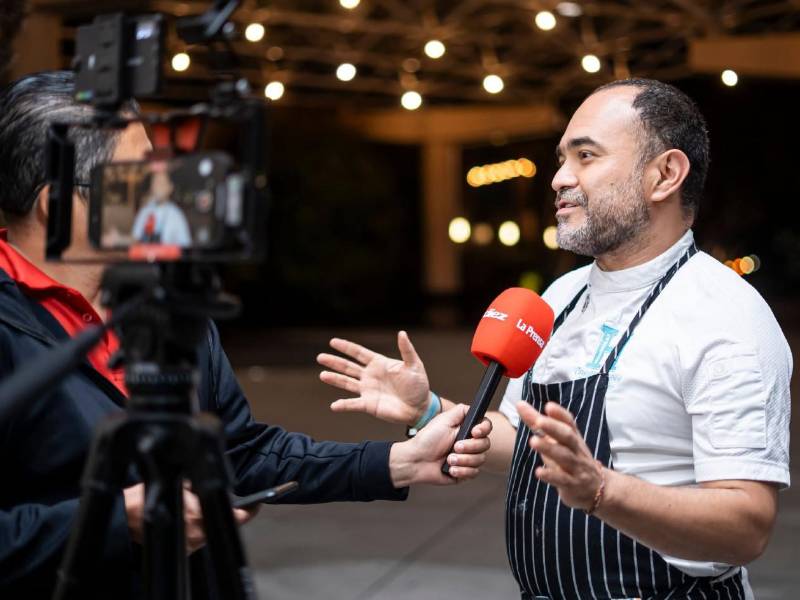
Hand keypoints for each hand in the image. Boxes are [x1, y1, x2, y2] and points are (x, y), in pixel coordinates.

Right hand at [123, 483, 257, 554]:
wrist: (125, 517)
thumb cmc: (150, 497)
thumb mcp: (180, 484)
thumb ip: (200, 487)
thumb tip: (214, 485)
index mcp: (200, 514)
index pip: (238, 516)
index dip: (250, 510)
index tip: (256, 504)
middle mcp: (198, 533)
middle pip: (222, 523)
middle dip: (222, 512)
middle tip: (220, 501)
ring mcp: (191, 545)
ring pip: (209, 530)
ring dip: (206, 519)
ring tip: (193, 508)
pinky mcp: (182, 551)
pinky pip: (196, 538)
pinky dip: (195, 528)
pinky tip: (184, 519)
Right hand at [318, 331, 430, 425]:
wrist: (420, 407)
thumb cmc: (419, 385)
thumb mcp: (414, 365)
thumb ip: (406, 350)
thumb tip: (401, 333)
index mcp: (379, 363)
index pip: (359, 353)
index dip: (346, 347)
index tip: (333, 342)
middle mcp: (370, 375)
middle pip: (348, 366)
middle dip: (334, 362)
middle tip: (320, 357)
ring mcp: (368, 390)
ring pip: (347, 383)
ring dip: (335, 379)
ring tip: (322, 375)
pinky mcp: (369, 405)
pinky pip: (353, 404)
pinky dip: (344, 405)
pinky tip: (334, 406)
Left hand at [389, 404, 492, 486]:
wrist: (416, 461)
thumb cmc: (426, 440)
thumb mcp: (443, 420)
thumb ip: (461, 411)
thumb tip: (474, 406)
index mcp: (465, 429)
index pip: (485, 427)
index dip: (483, 429)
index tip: (474, 432)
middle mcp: (469, 443)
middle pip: (485, 444)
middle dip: (469, 447)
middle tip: (455, 446)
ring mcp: (467, 458)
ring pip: (480, 460)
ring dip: (463, 460)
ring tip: (449, 459)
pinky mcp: (465, 472)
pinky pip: (474, 473)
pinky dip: (461, 471)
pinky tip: (450, 468)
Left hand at [516, 401, 602, 511]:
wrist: (598, 489)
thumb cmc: (571, 458)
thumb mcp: (556, 440)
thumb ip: (536, 422)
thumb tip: (519, 404)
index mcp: (572, 437)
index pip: (569, 423)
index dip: (560, 414)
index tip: (549, 406)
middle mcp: (576, 450)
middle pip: (568, 437)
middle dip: (554, 428)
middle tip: (538, 421)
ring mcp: (576, 468)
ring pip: (565, 457)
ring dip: (549, 449)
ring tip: (533, 441)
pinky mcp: (573, 485)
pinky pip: (563, 480)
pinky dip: (551, 476)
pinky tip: (538, 472)